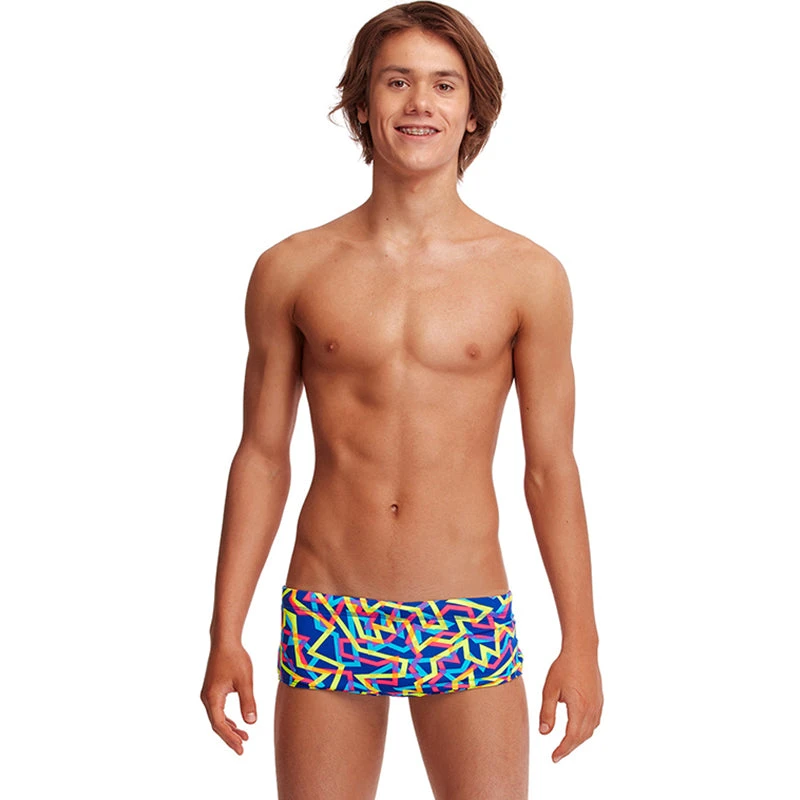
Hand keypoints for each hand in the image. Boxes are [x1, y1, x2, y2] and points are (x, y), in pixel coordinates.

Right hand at [200, 642, 257, 754]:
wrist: (225, 641)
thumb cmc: (235, 658)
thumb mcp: (245, 681)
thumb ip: (248, 702)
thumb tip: (252, 722)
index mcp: (212, 697)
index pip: (219, 725)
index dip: (230, 738)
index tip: (241, 748)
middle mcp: (207, 698)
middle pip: (216, 724)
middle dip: (229, 737)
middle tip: (243, 748)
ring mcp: (208, 694)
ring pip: (217, 718)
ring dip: (229, 728)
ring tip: (244, 737)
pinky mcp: (212, 689)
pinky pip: (218, 710)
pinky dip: (227, 719)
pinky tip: (236, 724)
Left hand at [539, 647, 602, 762]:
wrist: (582, 650)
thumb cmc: (563, 667)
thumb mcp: (550, 689)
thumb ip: (547, 712)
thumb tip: (544, 733)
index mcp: (579, 708)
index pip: (572, 737)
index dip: (563, 749)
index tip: (554, 758)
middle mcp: (591, 709)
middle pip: (582, 737)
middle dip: (569, 747)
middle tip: (557, 755)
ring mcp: (598, 705)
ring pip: (590, 731)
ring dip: (578, 739)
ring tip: (565, 744)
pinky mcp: (599, 700)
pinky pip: (594, 722)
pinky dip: (586, 730)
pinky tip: (578, 728)